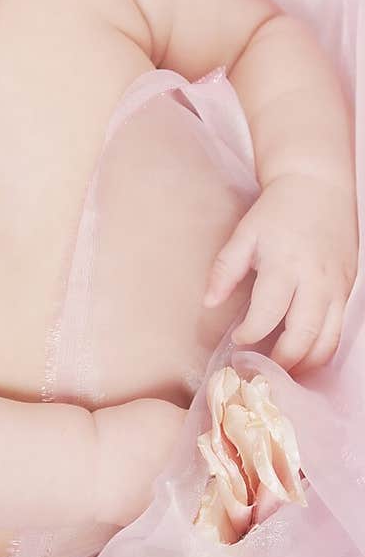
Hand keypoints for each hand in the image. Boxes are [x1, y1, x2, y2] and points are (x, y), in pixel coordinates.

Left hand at [202, 173, 358, 371]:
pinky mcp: (348, 288)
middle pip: (303, 336)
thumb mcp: (244, 234)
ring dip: (306, 362)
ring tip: (284, 370)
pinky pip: (339, 329)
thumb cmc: (277, 211)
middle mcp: (315, 280)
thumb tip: (208, 303)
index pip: (267, 314)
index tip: (237, 341)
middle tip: (262, 369)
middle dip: (281, 360)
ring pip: (327, 340)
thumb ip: (225, 270)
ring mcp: (336, 287)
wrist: (318, 186)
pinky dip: (323, 348)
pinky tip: (304, 353)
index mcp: (285, 265)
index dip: (250, 334)